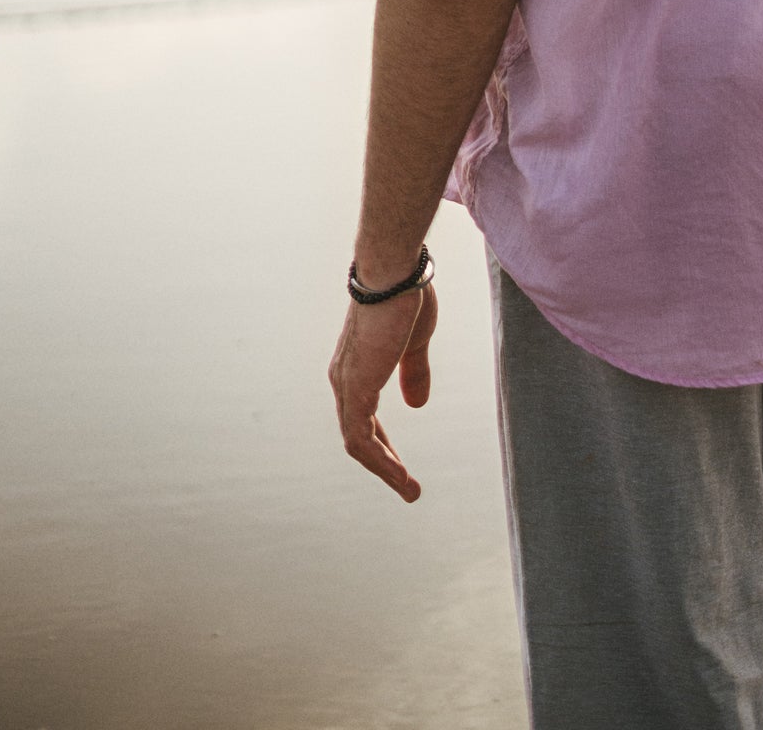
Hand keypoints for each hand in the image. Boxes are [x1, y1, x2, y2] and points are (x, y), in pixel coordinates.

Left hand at [328, 280, 437, 502]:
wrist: (396, 272)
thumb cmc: (405, 298)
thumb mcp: (415, 344)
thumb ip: (414, 373)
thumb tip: (417, 405)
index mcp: (357, 367)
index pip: (364, 418)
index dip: (384, 444)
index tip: (402, 466)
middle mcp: (344, 379)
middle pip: (358, 436)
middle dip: (384, 464)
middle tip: (408, 487)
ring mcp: (347, 384)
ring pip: (358, 443)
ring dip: (384, 470)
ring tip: (409, 490)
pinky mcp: (356, 388)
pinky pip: (361, 438)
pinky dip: (380, 461)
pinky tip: (400, 474)